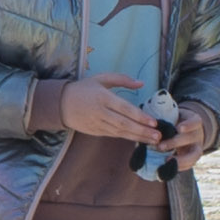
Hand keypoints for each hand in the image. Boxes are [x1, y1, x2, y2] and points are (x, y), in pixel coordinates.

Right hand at [55, 76, 173, 146]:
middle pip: (124, 124)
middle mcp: (100, 112)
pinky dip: (127, 138)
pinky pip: (114, 135)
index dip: (140, 116)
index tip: (154, 122)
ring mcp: (97, 123)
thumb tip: (141, 83)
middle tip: (158, 135)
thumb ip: (122, 79)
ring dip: (138, 137)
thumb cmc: (83, 89)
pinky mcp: (95, 131)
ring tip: (153, 140)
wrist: (60, 103)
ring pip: (120, 132)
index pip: (124, 108)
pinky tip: (139, 139)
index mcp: (102, 97)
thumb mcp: (101, 78)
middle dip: (142, 131)